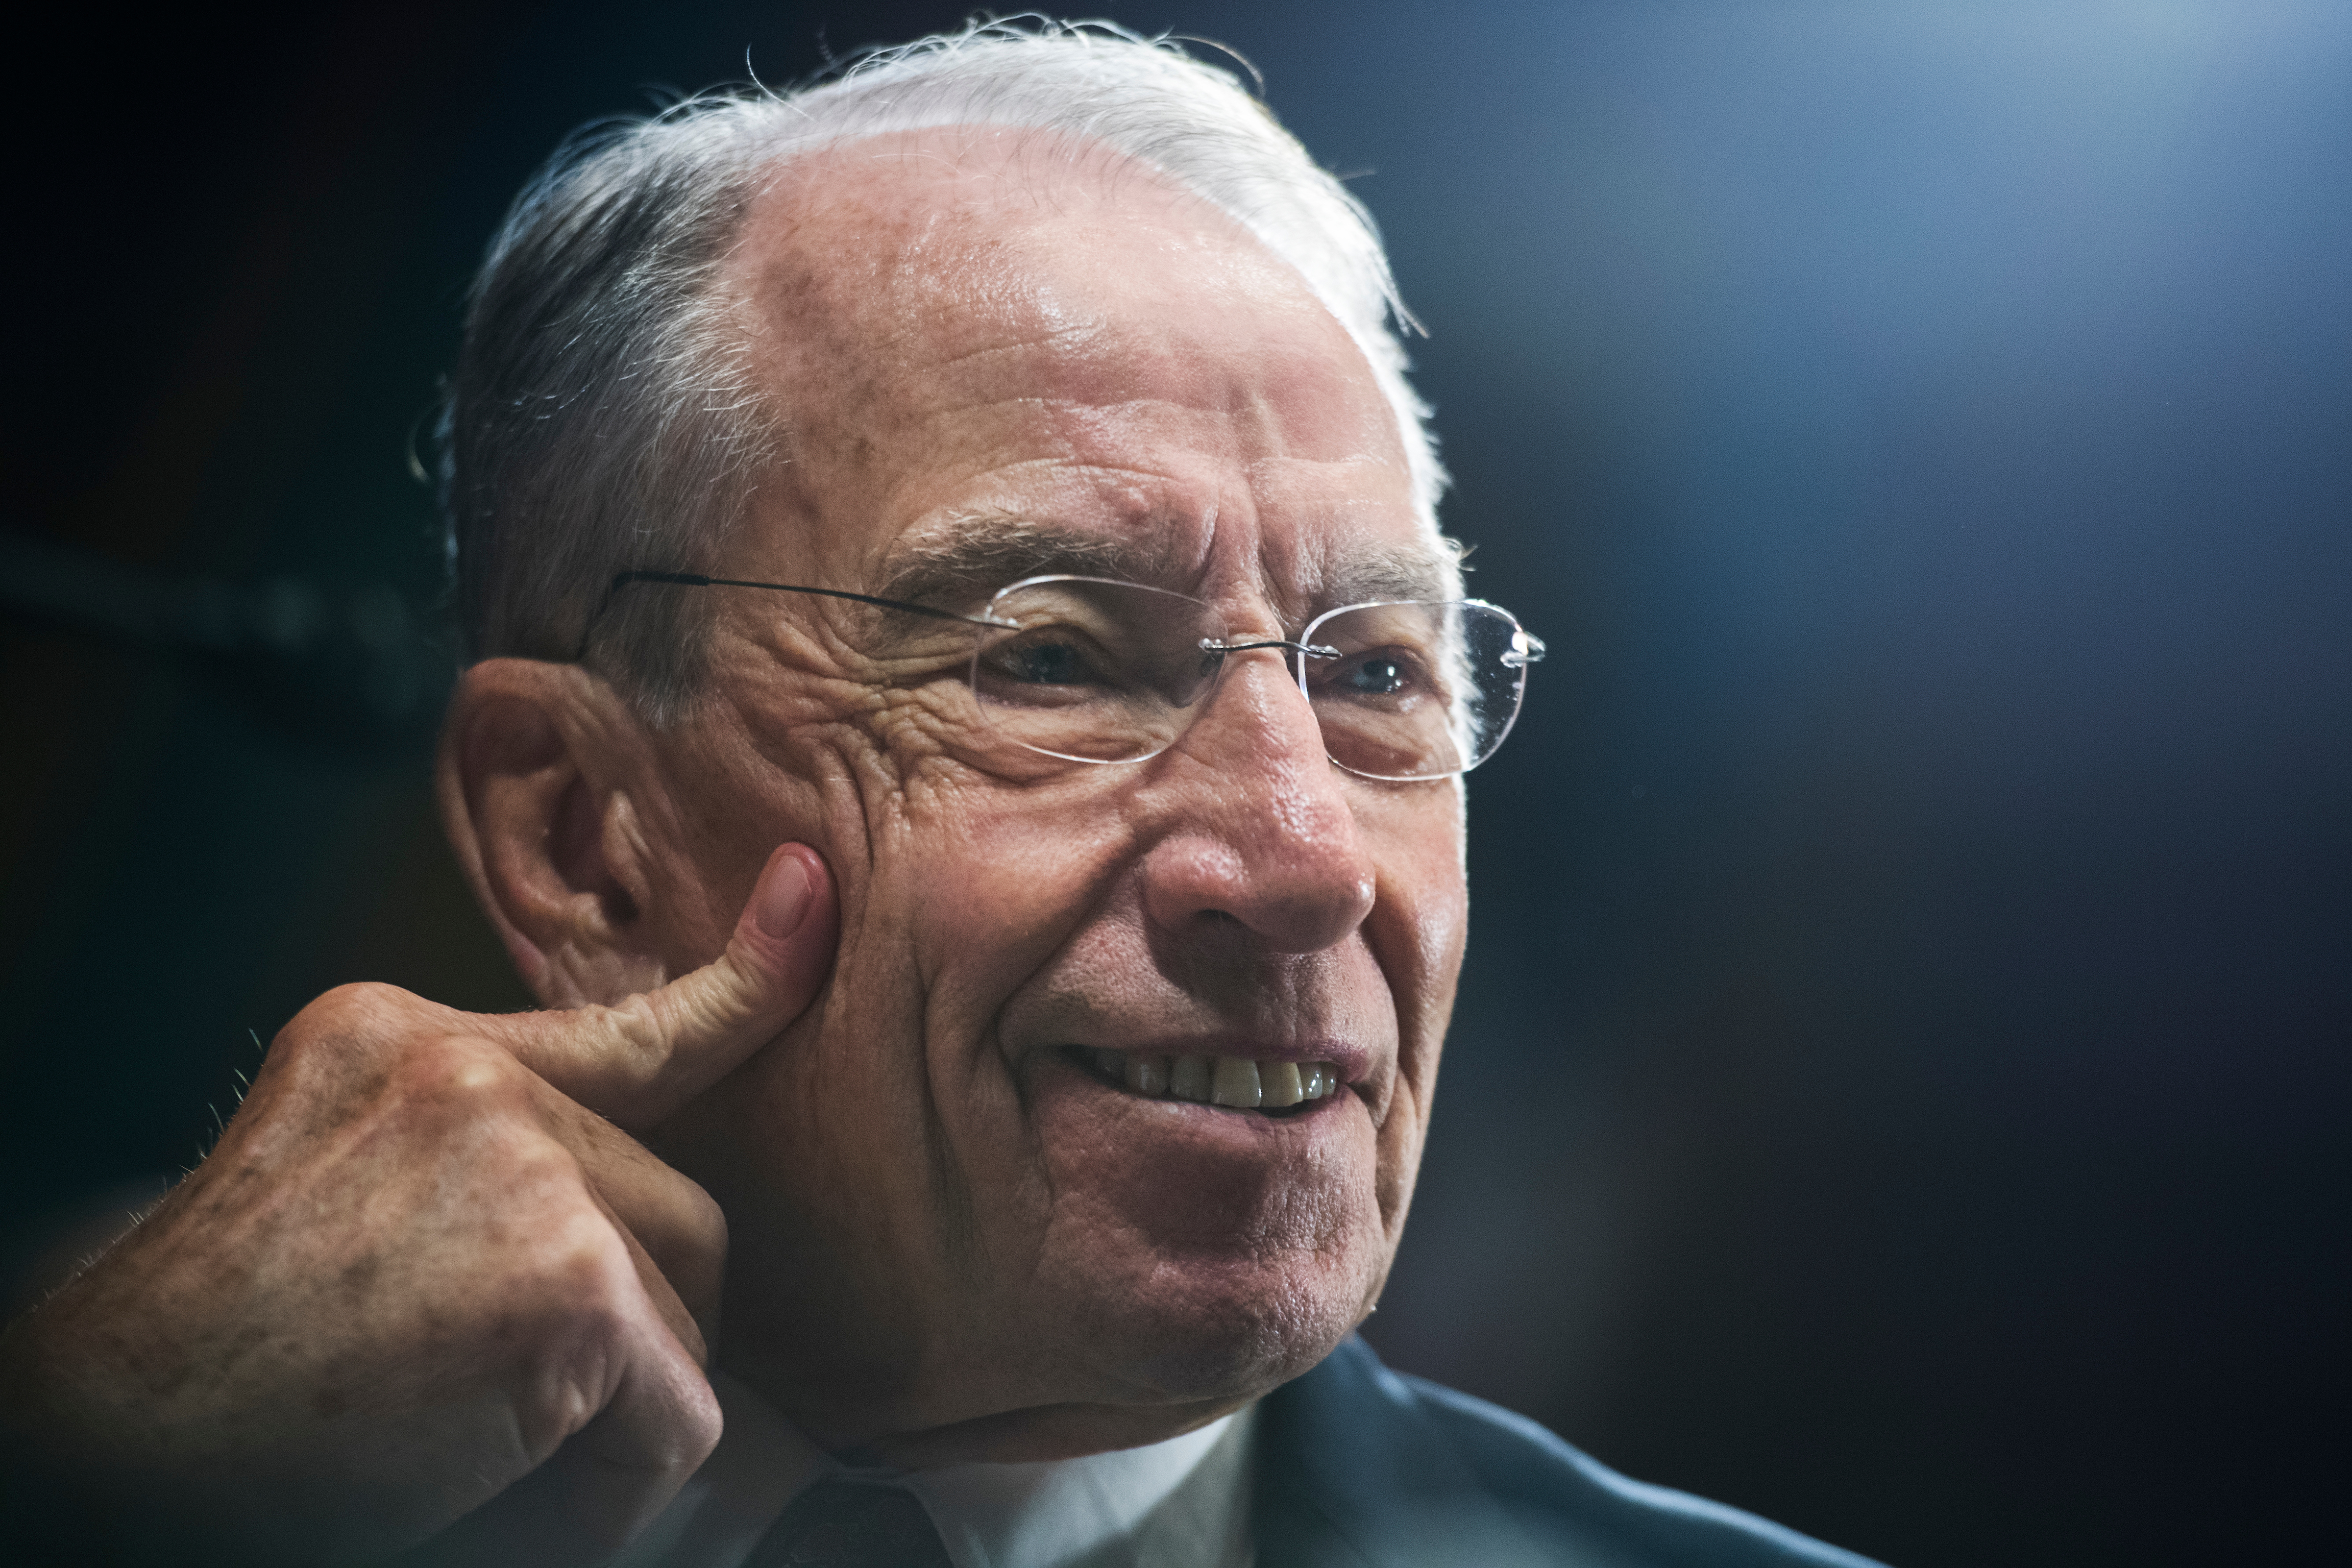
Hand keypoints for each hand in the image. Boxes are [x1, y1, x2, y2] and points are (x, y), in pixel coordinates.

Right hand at [0, 843, 835, 1566]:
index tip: (812, 894)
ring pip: (682, 1308)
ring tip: (468, 1442)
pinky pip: (677, 1414)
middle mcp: (468, 1076)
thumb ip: (490, 1163)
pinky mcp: (568, 1286)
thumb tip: (632, 1224)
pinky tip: (499, 1489)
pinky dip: (614, 1489)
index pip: (623, 1014)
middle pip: (671, 1203)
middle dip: (625, 1318)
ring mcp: (524, 1168)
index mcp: (404, 1042)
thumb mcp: (344, 1189)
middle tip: (488, 1395)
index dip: (746, 975)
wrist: (107, 1440)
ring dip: (611, 1404)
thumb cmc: (215, 1354)